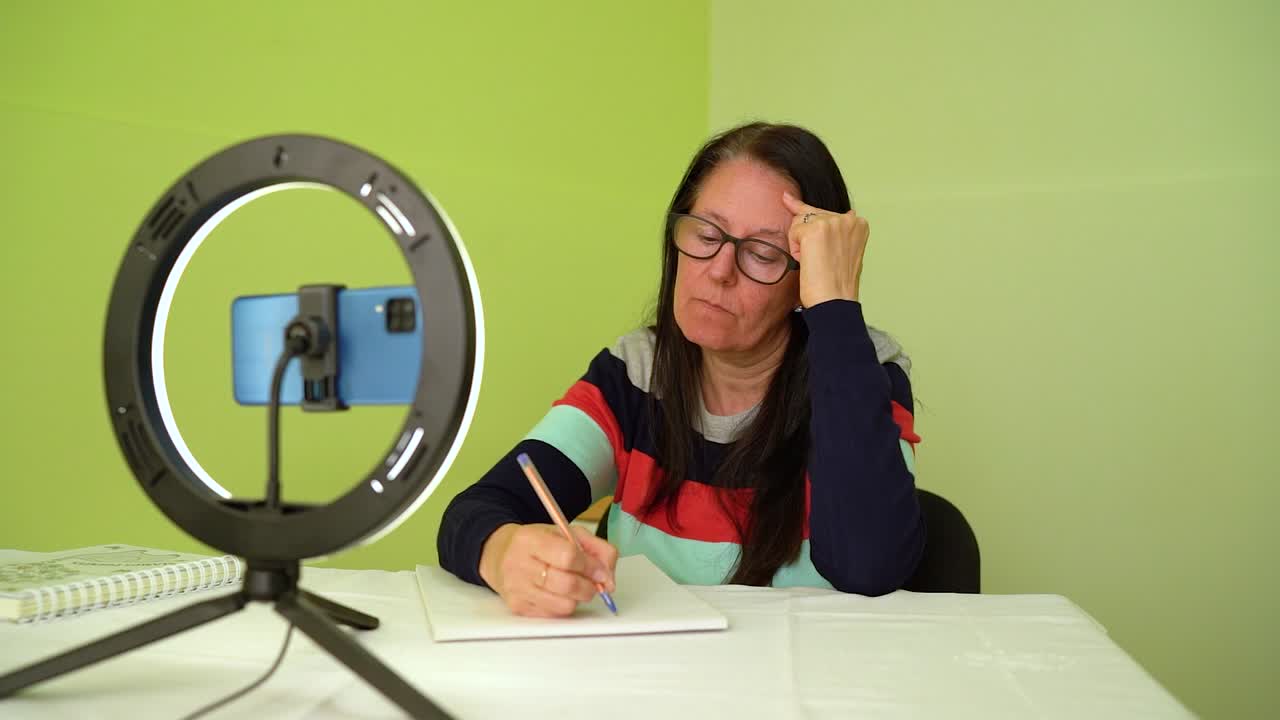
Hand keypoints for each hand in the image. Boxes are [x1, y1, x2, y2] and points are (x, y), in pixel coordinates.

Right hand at [478, 523, 617, 617]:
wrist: (499, 555)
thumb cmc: (536, 543)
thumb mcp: (566, 532)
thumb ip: (596, 548)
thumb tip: (609, 579)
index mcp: (530, 540)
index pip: (568, 556)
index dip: (591, 566)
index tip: (601, 571)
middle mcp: (519, 565)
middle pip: (567, 584)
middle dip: (589, 586)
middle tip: (594, 582)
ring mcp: (517, 589)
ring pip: (563, 605)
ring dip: (579, 598)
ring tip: (576, 587)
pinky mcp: (518, 608)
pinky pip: (554, 615)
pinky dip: (564, 605)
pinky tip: (560, 593)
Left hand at [781, 191, 868, 306]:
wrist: (834, 300)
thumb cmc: (838, 283)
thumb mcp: (847, 251)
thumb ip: (843, 232)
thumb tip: (848, 213)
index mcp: (858, 224)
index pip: (826, 212)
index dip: (812, 221)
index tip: (788, 201)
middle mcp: (847, 219)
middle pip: (810, 214)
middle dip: (807, 236)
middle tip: (819, 261)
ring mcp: (831, 222)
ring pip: (799, 222)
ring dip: (800, 244)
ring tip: (815, 263)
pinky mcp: (814, 229)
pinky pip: (793, 233)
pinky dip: (795, 250)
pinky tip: (808, 262)